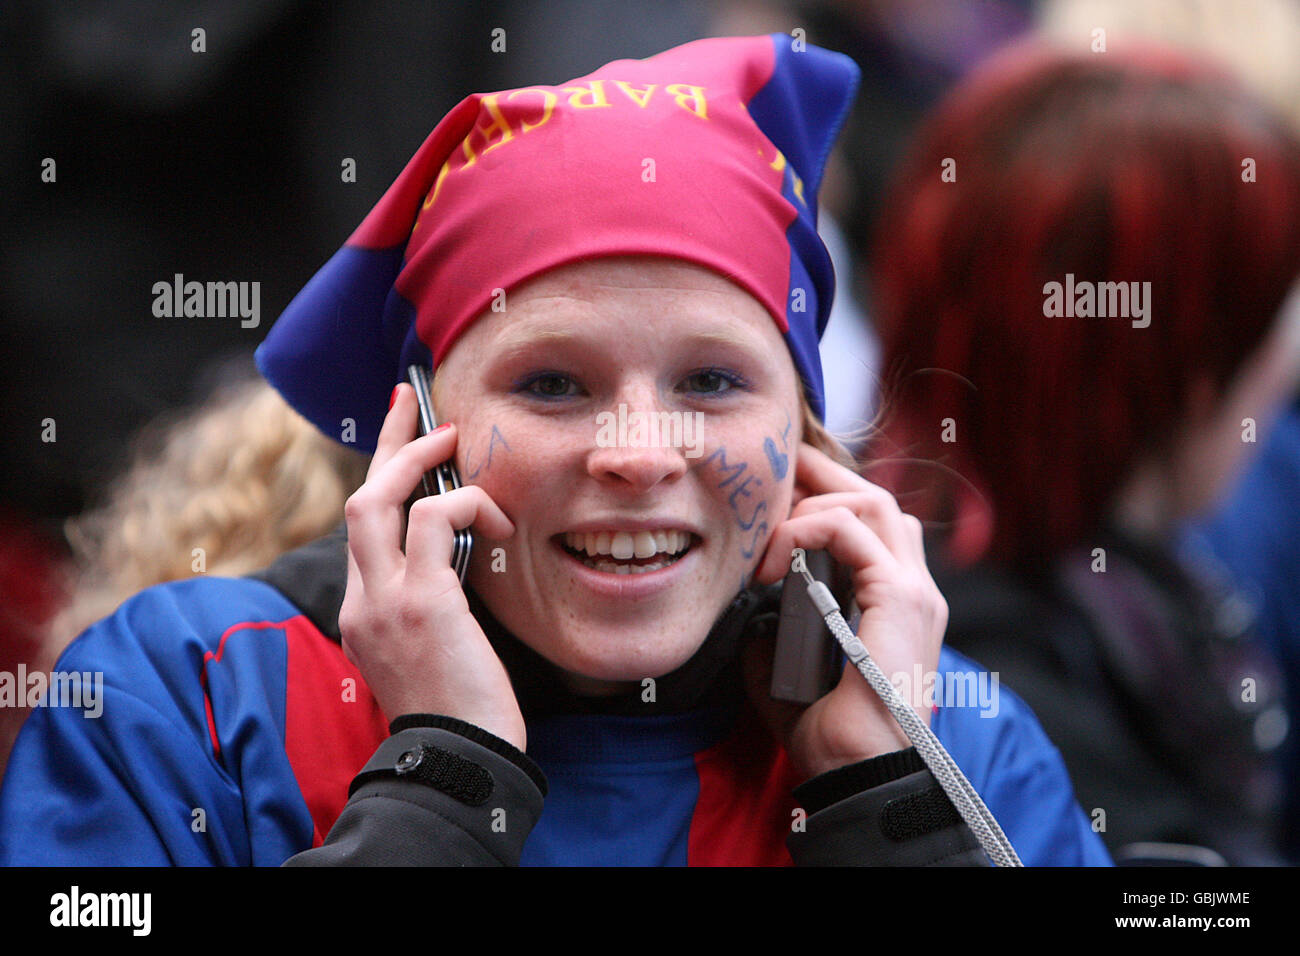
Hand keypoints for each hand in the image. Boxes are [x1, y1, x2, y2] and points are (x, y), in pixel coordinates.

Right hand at [338, 384, 523, 748]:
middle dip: (387, 444)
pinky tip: (497, 524)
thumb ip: (432, 604)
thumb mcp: (433, 651)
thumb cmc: (461, 711)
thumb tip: (459, 562)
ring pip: (380, 498)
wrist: (459, 760)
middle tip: (412, 401)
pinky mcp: (420, 602)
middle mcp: (362, 601)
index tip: (401, 442)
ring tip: (459, 444)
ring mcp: (384, 601)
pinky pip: (433, 521)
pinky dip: (465, 506)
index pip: (362, 530)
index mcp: (363, 613)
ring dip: (424, 462)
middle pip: (359, 499)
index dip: (381, 480)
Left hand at [744, 443, 947, 779]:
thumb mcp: (790, 672)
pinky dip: (806, 530)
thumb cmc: (831, 736)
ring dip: (811, 506)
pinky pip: (851, 531)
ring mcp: (914, 592)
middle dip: (820, 478)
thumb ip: (775, 635)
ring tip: (768, 539)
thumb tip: (750, 612)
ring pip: (870, 501)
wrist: (861, 775)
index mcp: (896, 604)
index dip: (826, 498)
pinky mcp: (902, 599)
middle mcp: (914, 590)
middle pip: (874, 498)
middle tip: (772, 477)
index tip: (779, 495)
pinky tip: (773, 561)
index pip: (872, 524)